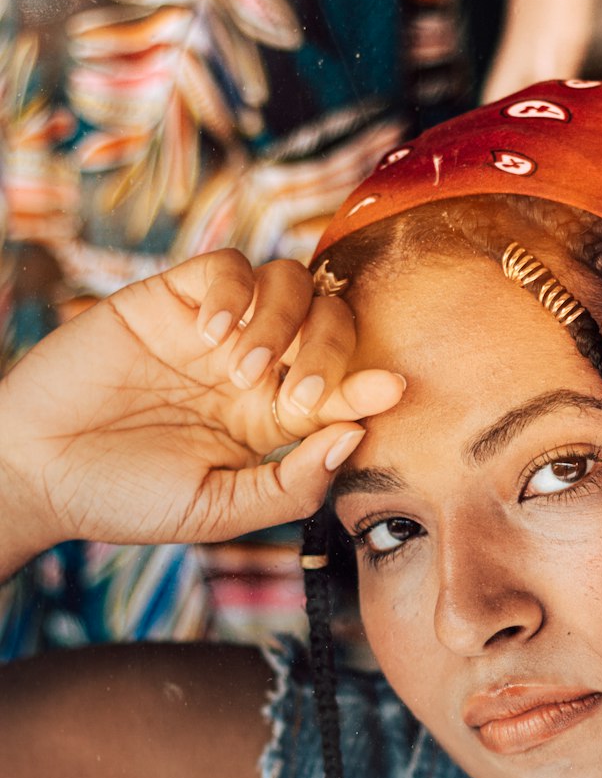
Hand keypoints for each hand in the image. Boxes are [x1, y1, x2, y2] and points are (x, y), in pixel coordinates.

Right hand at [0, 250, 400, 563]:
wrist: (36, 472)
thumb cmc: (125, 500)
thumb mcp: (218, 510)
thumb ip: (289, 484)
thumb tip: (354, 437)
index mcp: (270, 419)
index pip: (339, 387)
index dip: (368, 383)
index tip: (390, 389)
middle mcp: (252, 367)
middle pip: (329, 322)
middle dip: (331, 352)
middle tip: (296, 395)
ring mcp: (214, 329)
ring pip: (288, 284)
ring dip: (283, 323)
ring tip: (243, 372)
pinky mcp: (170, 298)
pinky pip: (227, 266)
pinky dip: (236, 292)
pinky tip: (213, 336)